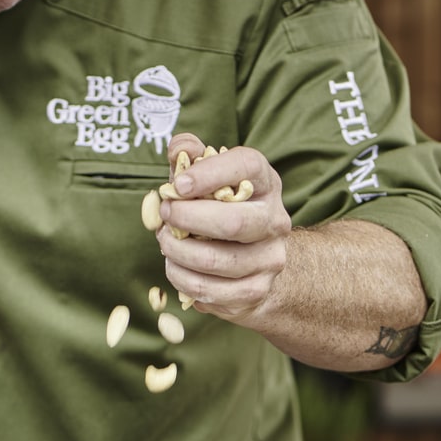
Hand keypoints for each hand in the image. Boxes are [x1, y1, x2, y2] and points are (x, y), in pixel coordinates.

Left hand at [155, 133, 292, 322]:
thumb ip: (190, 157)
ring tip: (165, 243)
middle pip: (234, 222)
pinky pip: (212, 291)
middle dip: (188, 219)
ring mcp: (270, 257)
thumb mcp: (206, 177)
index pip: (246, 166)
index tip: (178, 185)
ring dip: (178, 253)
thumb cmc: (221, 208)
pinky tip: (176, 268)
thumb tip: (179, 148)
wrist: (254, 260)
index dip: (210, 173)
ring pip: (217, 261)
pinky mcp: (258, 289)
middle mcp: (274, 219)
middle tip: (165, 214)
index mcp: (264, 182)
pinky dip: (183, 281)